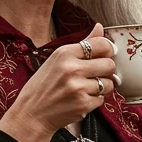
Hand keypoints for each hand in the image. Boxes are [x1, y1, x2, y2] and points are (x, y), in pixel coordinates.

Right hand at [0, 21, 119, 141]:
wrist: (31, 114)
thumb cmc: (42, 86)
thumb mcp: (56, 60)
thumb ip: (82, 44)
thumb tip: (99, 27)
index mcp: (64, 53)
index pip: (100, 44)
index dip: (107, 50)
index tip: (104, 55)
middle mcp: (72, 69)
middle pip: (109, 64)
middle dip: (106, 70)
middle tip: (95, 74)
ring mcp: (78, 88)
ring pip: (109, 83)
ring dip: (102, 87)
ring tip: (86, 88)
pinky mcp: (83, 104)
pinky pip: (102, 99)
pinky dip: (95, 100)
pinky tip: (81, 99)